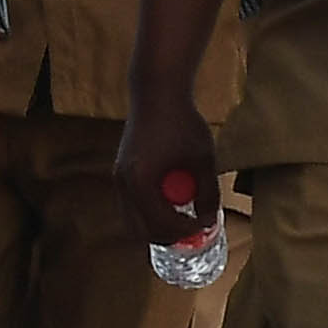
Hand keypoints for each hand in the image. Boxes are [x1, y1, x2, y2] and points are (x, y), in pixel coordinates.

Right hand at [119, 97, 223, 248]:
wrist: (157, 92)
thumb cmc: (181, 121)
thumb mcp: (202, 159)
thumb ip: (207, 193)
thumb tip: (208, 221)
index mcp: (141, 182)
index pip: (162, 224)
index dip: (186, 230)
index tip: (205, 226)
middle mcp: (123, 184)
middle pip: (141, 231)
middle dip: (168, 235)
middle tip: (192, 229)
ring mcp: (119, 178)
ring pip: (133, 220)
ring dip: (158, 224)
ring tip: (184, 215)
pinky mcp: (122, 171)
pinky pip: (133, 204)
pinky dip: (151, 210)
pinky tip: (173, 198)